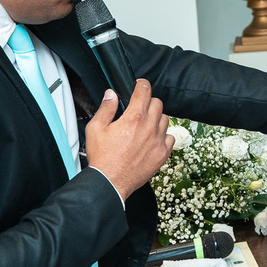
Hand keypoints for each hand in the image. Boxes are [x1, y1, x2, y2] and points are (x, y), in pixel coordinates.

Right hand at [85, 80, 173, 200]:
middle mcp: (149, 127)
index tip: (140, 85)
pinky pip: (170, 137)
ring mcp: (158, 141)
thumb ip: (105, 108)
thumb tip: (111, 94)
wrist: (110, 182)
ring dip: (156, 118)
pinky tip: (153, 139)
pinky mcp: (163, 154)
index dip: (142, 84)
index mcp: (134, 118)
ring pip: (165, 119)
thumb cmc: (102, 158)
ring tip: (145, 125)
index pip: (144, 91)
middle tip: (139, 108)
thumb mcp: (96, 129)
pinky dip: (163, 135)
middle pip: (157, 103)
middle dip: (148, 102)